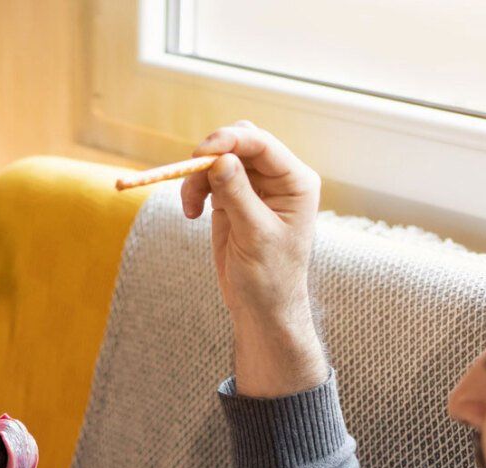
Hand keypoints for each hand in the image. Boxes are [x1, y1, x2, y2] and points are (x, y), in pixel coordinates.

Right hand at [180, 122, 326, 395]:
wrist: (261, 309)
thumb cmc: (270, 277)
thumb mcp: (255, 235)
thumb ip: (237, 194)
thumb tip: (219, 159)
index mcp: (295, 182)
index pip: (262, 144)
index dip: (230, 140)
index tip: (201, 153)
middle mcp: (277, 179)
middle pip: (240, 142)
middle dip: (212, 155)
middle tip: (190, 174)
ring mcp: (254, 187)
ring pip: (219, 159)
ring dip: (198, 177)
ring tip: (190, 209)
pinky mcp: (233, 199)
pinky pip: (208, 179)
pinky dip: (194, 189)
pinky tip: (191, 213)